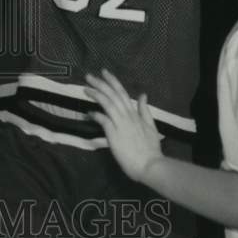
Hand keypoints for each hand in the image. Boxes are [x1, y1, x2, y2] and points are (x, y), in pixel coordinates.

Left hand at [85, 68, 163, 183]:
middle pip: (113, 95)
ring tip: (85, 89)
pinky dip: (96, 115)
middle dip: (100, 83)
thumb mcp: (151, 127)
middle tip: (89, 76)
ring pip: (108, 104)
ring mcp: (121, 124)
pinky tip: (88, 113)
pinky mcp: (115, 135)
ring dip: (96, 95)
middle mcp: (128, 116)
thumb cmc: (150, 149)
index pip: (122, 93)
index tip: (104, 72)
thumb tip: (143, 95)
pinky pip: (104, 120)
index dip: (112, 81)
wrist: (151, 165)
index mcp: (135, 114)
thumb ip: (145, 111)